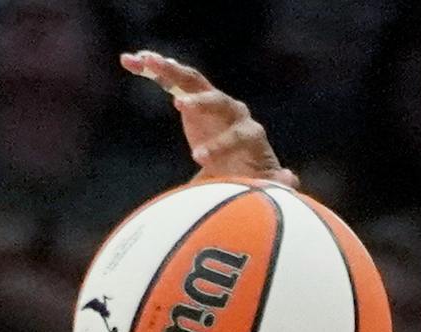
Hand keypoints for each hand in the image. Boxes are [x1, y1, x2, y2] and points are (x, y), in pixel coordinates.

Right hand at [121, 50, 296, 186]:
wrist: (238, 163)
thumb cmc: (247, 177)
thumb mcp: (259, 183)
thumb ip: (274, 182)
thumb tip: (291, 179)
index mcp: (249, 133)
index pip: (238, 135)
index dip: (220, 145)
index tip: (197, 159)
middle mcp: (232, 111)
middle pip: (217, 99)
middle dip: (200, 103)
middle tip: (180, 106)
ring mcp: (212, 100)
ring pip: (192, 80)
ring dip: (169, 70)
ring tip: (145, 61)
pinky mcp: (193, 96)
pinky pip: (172, 79)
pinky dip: (152, 69)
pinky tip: (129, 60)